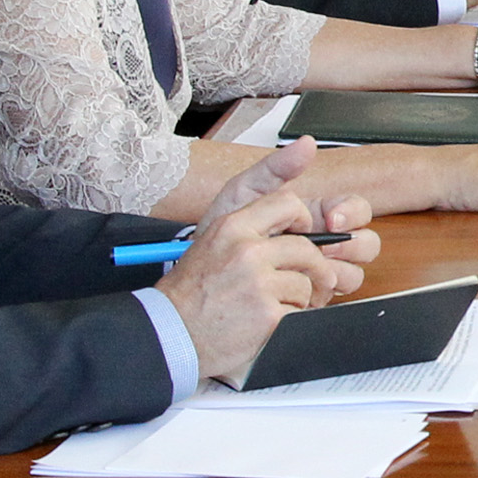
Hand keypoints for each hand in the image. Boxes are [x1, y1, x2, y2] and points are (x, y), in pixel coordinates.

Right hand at [154, 140, 378, 381]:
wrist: (168, 333)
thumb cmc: (194, 285)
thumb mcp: (217, 229)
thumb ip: (263, 187)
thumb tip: (307, 144)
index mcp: (233, 225)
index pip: (290, 204)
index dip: (302, 223)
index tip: (297, 237)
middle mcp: (246, 250)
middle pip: (309, 249)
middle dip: (309, 269)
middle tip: (295, 282)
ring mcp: (257, 283)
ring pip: (309, 281)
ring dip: (300, 298)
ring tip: (275, 303)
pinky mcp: (267, 315)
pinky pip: (303, 311)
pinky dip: (290, 319)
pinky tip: (266, 322)